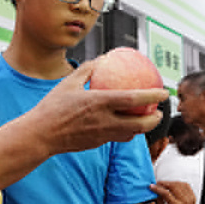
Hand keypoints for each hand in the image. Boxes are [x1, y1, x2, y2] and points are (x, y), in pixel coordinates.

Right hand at [30, 60, 168, 154]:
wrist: (41, 134)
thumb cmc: (52, 107)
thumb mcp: (68, 82)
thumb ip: (87, 70)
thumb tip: (101, 60)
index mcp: (99, 102)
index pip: (133, 99)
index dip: (152, 95)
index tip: (164, 92)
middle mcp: (104, 121)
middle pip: (140, 124)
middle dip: (155, 119)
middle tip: (158, 111)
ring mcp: (101, 135)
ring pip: (131, 134)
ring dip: (142, 128)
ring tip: (144, 119)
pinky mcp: (96, 144)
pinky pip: (116, 138)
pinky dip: (125, 132)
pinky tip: (121, 125)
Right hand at [150, 180, 195, 203]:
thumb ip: (159, 201)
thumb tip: (155, 191)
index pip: (166, 193)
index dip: (157, 188)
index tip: (152, 186)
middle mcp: (185, 202)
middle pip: (173, 186)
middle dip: (163, 183)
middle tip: (157, 184)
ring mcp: (190, 198)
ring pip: (178, 184)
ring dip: (170, 183)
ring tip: (164, 185)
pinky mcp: (193, 196)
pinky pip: (185, 185)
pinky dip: (178, 183)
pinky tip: (174, 186)